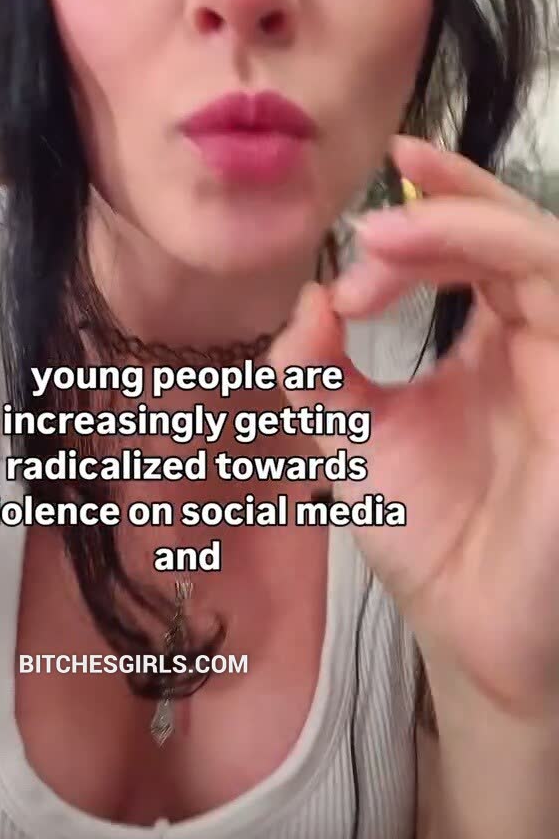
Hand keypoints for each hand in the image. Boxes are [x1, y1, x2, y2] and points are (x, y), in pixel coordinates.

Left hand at [270, 135, 558, 720]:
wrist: (465, 626)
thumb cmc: (428, 532)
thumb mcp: (350, 433)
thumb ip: (318, 367)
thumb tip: (303, 298)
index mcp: (493, 341)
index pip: (476, 245)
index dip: (429, 212)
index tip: (354, 223)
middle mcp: (538, 341)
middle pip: (513, 231)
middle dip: (439, 212)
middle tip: (367, 234)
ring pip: (548, 251)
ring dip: (467, 228)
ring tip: (385, 238)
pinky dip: (507, 261)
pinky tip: (438, 269)